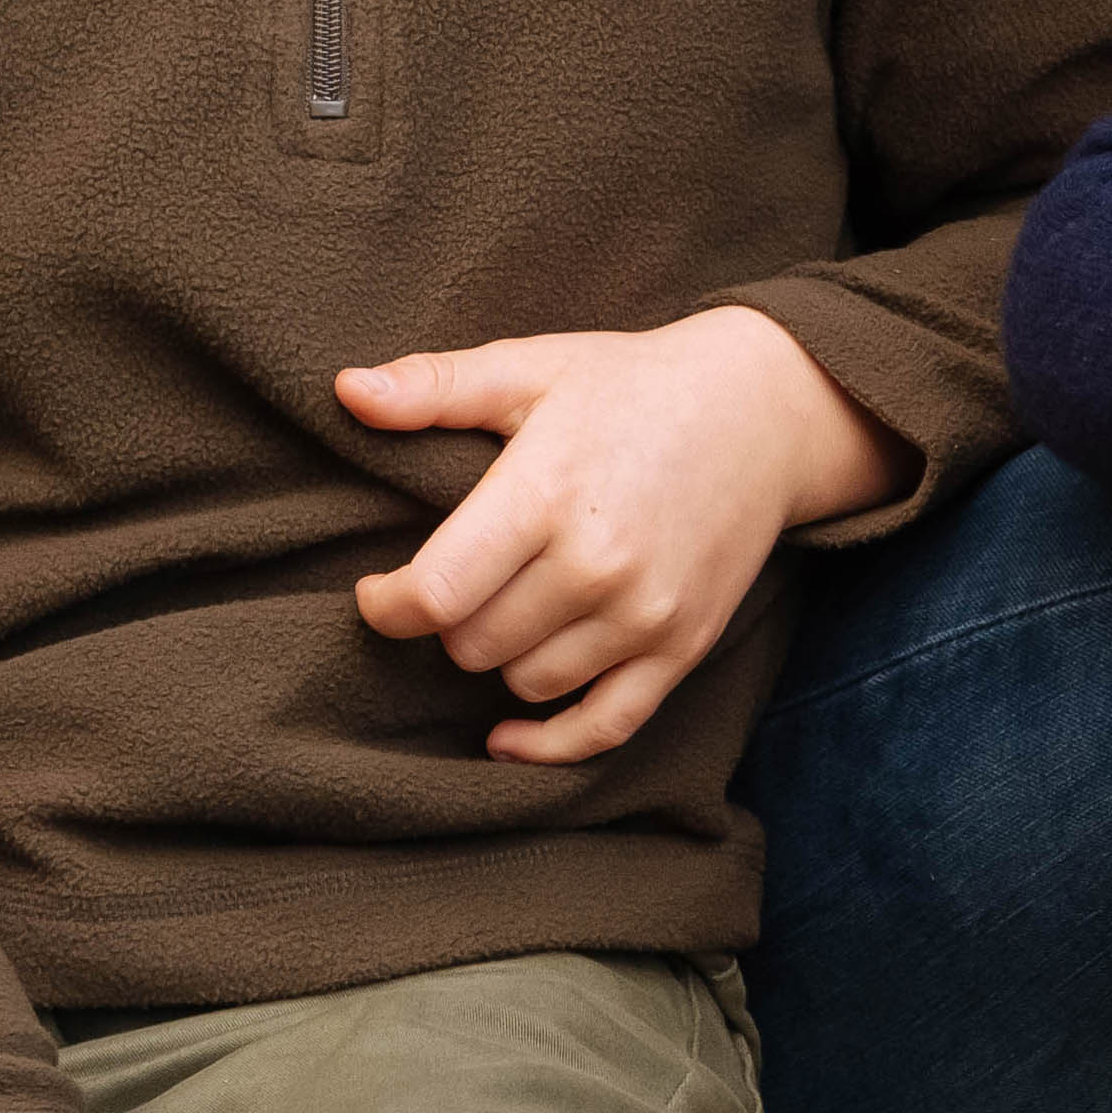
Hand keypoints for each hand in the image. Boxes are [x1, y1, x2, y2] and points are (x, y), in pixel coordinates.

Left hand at [342, 307, 892, 764]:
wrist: (767, 411)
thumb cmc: (633, 385)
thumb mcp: (533, 368)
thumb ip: (435, 386)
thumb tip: (344, 392)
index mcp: (545, 494)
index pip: (434, 594)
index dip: (386, 605)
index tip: (380, 591)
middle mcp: (596, 565)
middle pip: (472, 645)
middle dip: (451, 621)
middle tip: (465, 580)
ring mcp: (645, 613)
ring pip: (526, 684)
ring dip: (504, 657)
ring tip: (513, 606)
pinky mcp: (683, 646)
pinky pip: (602, 729)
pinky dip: (549, 744)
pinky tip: (508, 734)